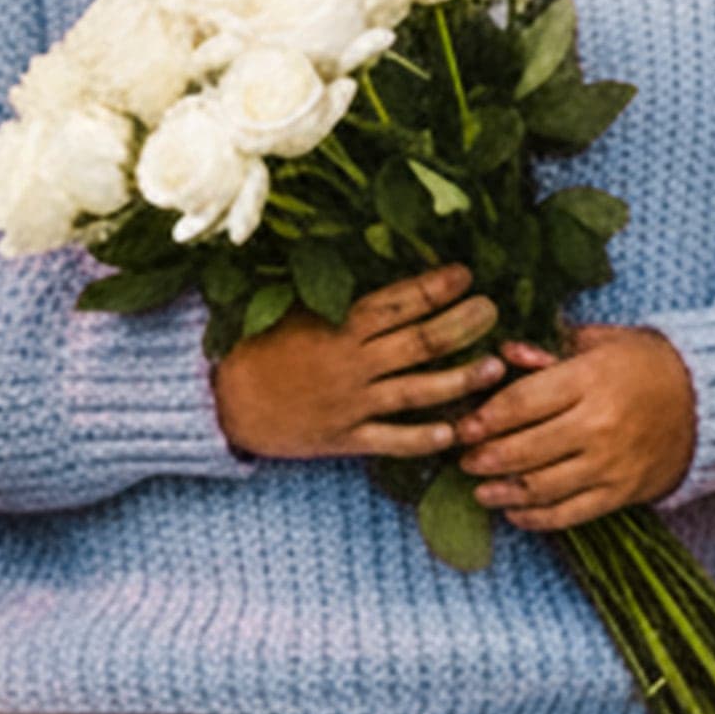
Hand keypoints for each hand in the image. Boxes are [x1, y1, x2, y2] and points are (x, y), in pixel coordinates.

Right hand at [213, 262, 501, 460]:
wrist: (219, 401)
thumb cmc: (259, 346)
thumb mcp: (292, 309)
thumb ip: (336, 296)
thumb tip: (381, 273)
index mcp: (337, 324)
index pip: (398, 301)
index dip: (436, 287)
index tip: (466, 275)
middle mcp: (351, 362)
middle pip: (420, 341)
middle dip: (463, 324)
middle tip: (493, 311)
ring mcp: (351, 403)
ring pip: (417, 390)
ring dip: (460, 379)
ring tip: (494, 367)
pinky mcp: (344, 438)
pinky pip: (391, 440)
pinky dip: (422, 437)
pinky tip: (453, 432)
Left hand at [456, 325, 696, 531]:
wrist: (707, 401)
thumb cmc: (645, 364)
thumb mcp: (602, 342)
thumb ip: (551, 347)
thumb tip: (503, 354)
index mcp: (590, 380)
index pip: (522, 403)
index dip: (485, 417)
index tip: (464, 426)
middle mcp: (599, 425)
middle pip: (525, 448)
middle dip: (487, 457)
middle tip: (465, 458)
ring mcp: (611, 464)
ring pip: (543, 487)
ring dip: (504, 491)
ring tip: (481, 489)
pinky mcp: (623, 493)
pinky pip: (571, 514)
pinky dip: (538, 518)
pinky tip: (515, 512)